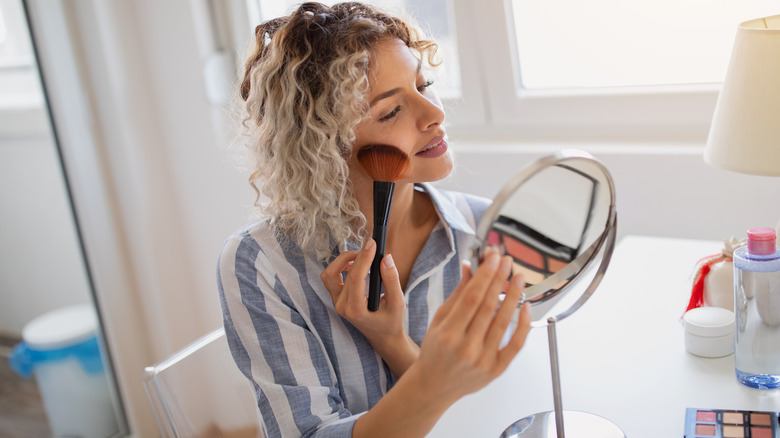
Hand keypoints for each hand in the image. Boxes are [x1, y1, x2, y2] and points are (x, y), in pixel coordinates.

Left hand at [321, 239, 418, 375]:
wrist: (383, 337)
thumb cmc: (392, 321)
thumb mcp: (397, 302)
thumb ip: (392, 280)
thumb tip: (386, 258)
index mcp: (356, 310)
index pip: (355, 278)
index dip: (364, 257)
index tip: (373, 244)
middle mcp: (342, 306)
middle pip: (340, 273)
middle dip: (354, 256)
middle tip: (370, 248)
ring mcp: (337, 303)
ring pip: (329, 274)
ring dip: (343, 261)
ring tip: (361, 256)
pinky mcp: (337, 299)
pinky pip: (331, 278)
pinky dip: (341, 267)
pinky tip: (355, 264)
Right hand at [409, 248, 531, 403]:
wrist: (434, 386)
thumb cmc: (435, 352)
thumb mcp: (438, 320)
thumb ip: (458, 294)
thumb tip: (470, 267)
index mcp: (448, 334)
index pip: (472, 298)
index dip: (485, 275)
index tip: (494, 258)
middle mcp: (466, 348)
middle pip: (489, 307)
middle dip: (500, 279)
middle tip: (508, 261)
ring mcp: (483, 360)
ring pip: (503, 323)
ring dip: (513, 296)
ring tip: (518, 277)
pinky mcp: (496, 370)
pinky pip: (515, 345)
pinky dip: (523, 325)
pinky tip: (525, 307)